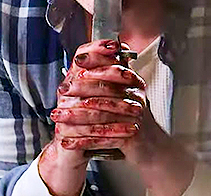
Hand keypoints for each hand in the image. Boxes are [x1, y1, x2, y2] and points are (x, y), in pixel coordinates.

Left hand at [45, 38, 196, 195]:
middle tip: (62, 90)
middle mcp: (136, 97)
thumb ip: (108, 79)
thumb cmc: (133, 121)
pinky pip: (102, 137)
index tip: (77, 60)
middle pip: (106, 89)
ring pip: (100, 113)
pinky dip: (82, 140)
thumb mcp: (123, 95)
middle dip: (80, 88)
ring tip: (58, 116)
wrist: (152, 149)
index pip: (114, 67)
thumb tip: (83, 62)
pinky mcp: (131, 135)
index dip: (96, 62)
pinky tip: (68, 141)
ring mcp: (134, 116)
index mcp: (134, 84)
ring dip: (75, 116)